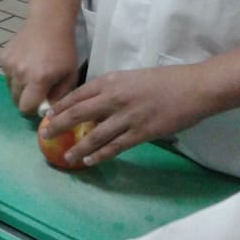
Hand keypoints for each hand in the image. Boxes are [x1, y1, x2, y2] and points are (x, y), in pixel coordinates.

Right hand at [0, 21, 78, 114]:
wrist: (48, 24)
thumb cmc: (63, 50)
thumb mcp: (70, 75)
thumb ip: (60, 96)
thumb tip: (49, 110)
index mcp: (38, 80)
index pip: (25, 107)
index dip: (33, 109)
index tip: (39, 103)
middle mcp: (20, 74)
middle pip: (15, 100)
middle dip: (25, 99)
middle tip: (36, 90)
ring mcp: (9, 65)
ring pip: (10, 88)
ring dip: (19, 87)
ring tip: (31, 74)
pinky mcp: (2, 58)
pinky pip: (6, 74)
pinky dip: (14, 74)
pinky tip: (25, 63)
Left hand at [44, 63, 212, 166]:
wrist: (194, 88)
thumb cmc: (164, 81)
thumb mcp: (130, 78)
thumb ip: (110, 90)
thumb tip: (93, 105)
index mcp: (110, 81)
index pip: (77, 95)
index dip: (59, 107)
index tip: (47, 116)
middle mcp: (114, 98)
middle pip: (78, 114)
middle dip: (58, 126)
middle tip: (44, 136)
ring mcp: (127, 116)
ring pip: (94, 135)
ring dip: (78, 148)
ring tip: (66, 157)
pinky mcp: (142, 132)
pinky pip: (115, 146)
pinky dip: (100, 155)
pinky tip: (89, 161)